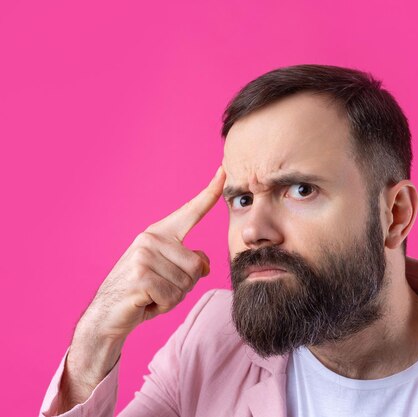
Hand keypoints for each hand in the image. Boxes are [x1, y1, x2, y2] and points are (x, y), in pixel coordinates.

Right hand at [78, 165, 225, 341]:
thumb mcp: (169, 273)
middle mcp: (151, 239)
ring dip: (173, 297)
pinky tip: (145, 302)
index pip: (191, 212)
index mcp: (159, 233)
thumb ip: (189, 262)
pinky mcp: (141, 276)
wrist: (107, 315)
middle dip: (184, 286)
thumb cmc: (142, 293)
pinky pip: (173, 297)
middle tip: (159, 289)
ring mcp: (144, 256)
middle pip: (197, 265)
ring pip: (187, 283)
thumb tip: (205, 263)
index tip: (223, 171)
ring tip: (151, 295)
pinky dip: (164, 306)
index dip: (209, 193)